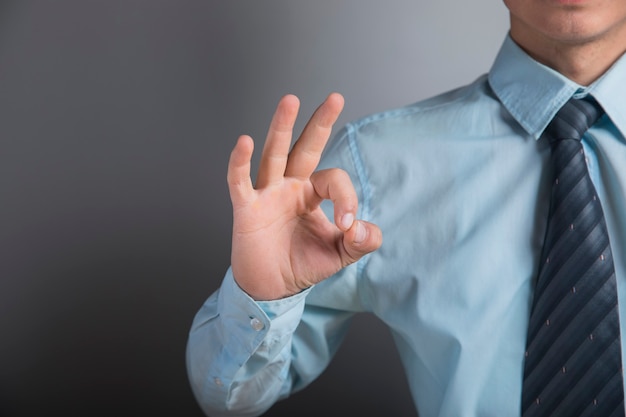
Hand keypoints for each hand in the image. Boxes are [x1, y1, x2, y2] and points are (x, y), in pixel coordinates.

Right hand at [227, 92, 381, 299]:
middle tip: (336, 97)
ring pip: (274, 154)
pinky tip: (243, 141)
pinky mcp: (246, 208)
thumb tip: (364, 227)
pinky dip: (240, 163)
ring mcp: (267, 194)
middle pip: (304, 148)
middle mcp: (289, 186)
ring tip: (291, 100)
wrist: (272, 289)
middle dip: (320, 123)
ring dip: (281, 128)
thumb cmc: (303, 265)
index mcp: (311, 193)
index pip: (333, 180)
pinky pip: (240, 181)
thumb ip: (361, 242)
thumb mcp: (340, 254)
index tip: (348, 226)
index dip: (346, 199)